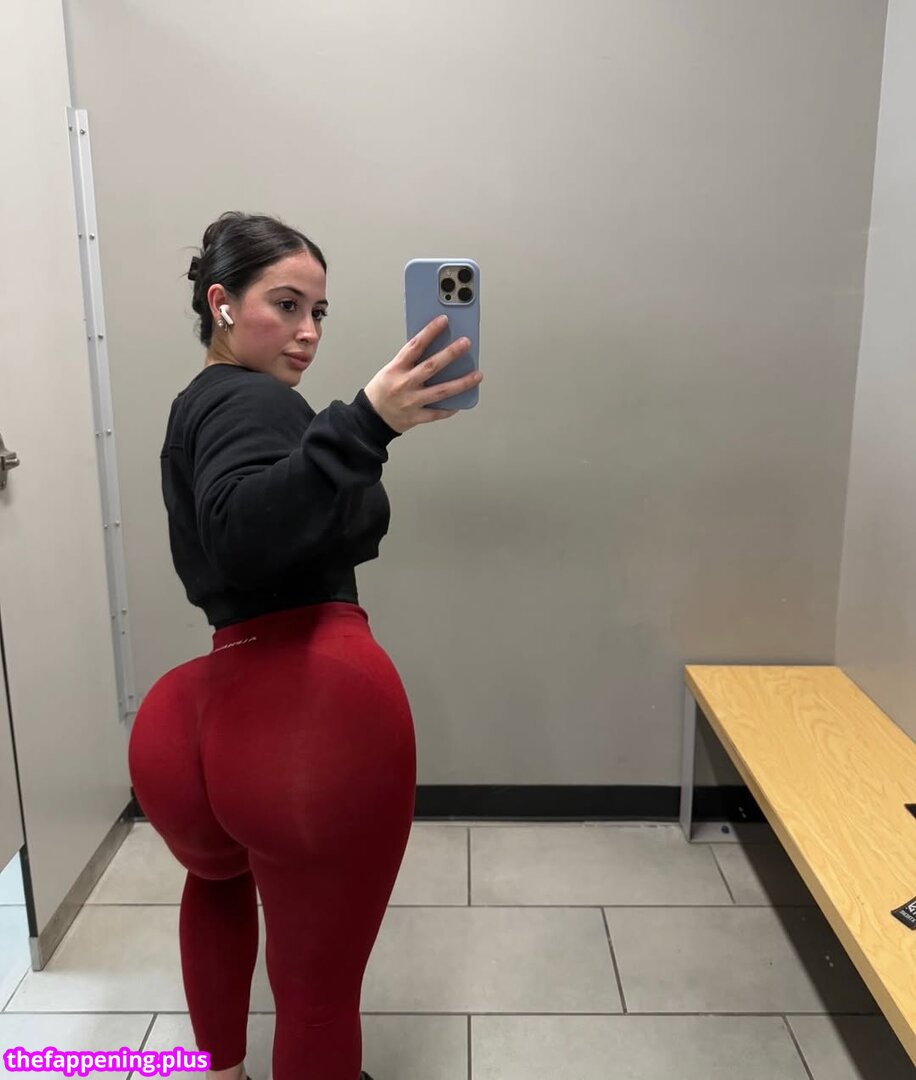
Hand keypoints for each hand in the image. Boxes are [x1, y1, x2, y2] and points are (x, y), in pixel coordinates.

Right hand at [364, 315, 482, 433]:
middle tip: (465, 343)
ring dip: (461, 383)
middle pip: (431, 366)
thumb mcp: (390, 370)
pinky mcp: (416, 417)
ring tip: (477, 375)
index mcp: (396, 368)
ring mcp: (411, 401)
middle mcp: (404, 384)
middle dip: (450, 353)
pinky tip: (461, 401)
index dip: (430, 331)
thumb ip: (410, 362)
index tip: (444, 320)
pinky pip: (437, 413)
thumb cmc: (381, 391)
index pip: (415, 345)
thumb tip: (436, 349)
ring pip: (441, 391)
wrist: (369, 418)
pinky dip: (450, 408)